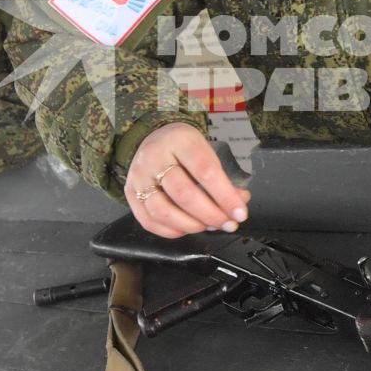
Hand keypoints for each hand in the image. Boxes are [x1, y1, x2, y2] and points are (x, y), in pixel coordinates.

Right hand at [126, 122, 249, 237]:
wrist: (154, 140)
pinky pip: (149, 221)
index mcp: (179, 140)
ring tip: (208, 225)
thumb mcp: (206, 152)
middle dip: (210, 215)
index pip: (205, 171)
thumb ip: (223, 180)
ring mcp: (138, 176)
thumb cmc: (184, 149)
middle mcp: (154, 156)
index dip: (225, 196)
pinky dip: (172, 231)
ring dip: (191, 225)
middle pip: (184, 194)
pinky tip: (188, 228)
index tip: (240, 213)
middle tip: (227, 223)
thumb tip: (239, 206)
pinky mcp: (130, 193)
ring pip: (163, 211)